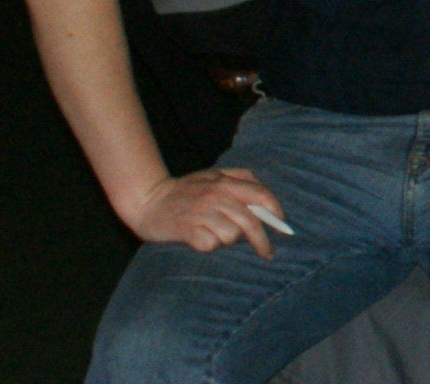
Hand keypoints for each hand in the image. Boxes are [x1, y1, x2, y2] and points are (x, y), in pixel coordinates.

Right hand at [123, 167, 290, 255]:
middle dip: (263, 241)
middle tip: (268, 254)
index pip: (260, 195)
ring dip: (227, 239)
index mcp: (224, 181)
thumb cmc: (185, 190)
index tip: (281, 227)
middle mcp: (215, 195)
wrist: (148, 199)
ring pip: (231, 236)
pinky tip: (200, 238)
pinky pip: (211, 244)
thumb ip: (239, 180)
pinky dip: (209, 245)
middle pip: (250, 222)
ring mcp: (201, 212)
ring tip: (214, 233)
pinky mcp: (187, 230)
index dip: (275, 212)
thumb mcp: (213, 176)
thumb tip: (265, 200)